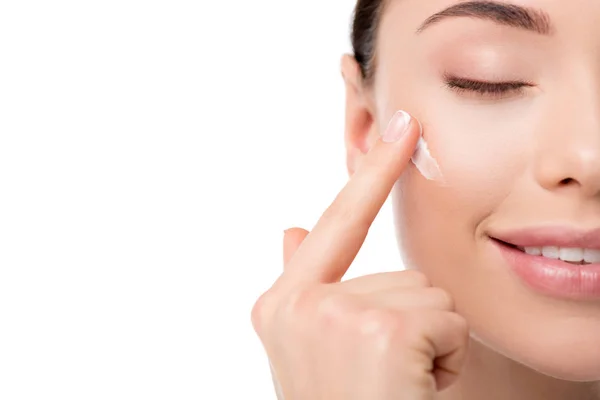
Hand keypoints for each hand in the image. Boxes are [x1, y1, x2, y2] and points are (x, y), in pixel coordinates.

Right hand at [252, 111, 468, 399]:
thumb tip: (288, 227)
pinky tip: (410, 390)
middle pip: (401, 274)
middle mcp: (301, 302)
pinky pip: (446, 322)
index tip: (401, 128)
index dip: (372, 172)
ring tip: (394, 385)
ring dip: (426, 343)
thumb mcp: (309, 347)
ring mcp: (338, 314)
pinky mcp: (381, 330)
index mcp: (284, 302)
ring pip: (428, 297)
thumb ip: (303, 281)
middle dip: (408, 323)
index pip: (337, 222)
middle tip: (380, 377)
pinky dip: (444, 361)